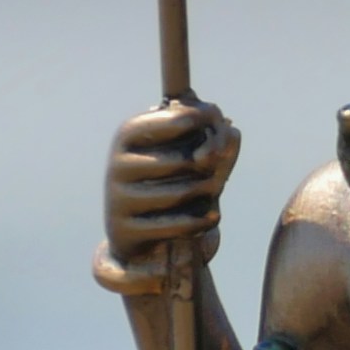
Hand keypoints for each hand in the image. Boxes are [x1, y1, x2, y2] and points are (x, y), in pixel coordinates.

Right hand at [106, 98, 239, 270]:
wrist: (145, 231)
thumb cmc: (174, 180)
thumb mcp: (194, 152)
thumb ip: (214, 137)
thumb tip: (231, 132)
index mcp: (131, 133)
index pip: (182, 118)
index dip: (212, 125)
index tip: (221, 129)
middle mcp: (118, 162)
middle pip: (188, 159)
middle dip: (213, 169)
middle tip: (214, 174)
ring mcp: (118, 196)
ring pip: (185, 192)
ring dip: (208, 196)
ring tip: (206, 196)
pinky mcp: (126, 229)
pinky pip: (180, 223)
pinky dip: (203, 221)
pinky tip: (208, 218)